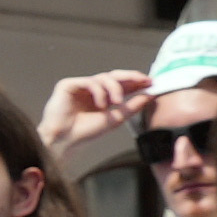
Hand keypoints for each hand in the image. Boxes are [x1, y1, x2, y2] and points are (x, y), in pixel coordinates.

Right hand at [34, 68, 154, 156]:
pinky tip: (100, 104)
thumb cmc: (85, 132)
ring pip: (103, 77)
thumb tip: (150, 95)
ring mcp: (79, 86)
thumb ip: (132, 106)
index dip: (136, 82)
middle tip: (144, 81)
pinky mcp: (68, 85)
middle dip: (131, 77)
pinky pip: (89, 81)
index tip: (152, 83)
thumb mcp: (116, 118)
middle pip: (114, 76)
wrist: (65, 140)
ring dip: (114, 88)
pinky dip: (99, 91)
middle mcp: (91, 90)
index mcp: (101, 98)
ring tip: (116, 103)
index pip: (121, 84)